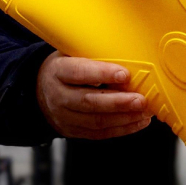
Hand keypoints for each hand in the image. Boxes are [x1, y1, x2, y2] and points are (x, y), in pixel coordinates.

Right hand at [36, 51, 154, 139]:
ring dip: (124, 118)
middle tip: (141, 100)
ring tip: (145, 111)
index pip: (79, 73)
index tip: (125, 74)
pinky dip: (122, 129)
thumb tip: (129, 51)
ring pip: (96, 121)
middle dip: (118, 102)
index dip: (102, 74)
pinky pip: (99, 134)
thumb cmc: (66, 66)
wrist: (40, 90)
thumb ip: (93, 53)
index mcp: (58, 71)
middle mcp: (58, 96)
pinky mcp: (73, 131)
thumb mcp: (71, 52)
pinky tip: (139, 121)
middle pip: (89, 102)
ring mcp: (64, 117)